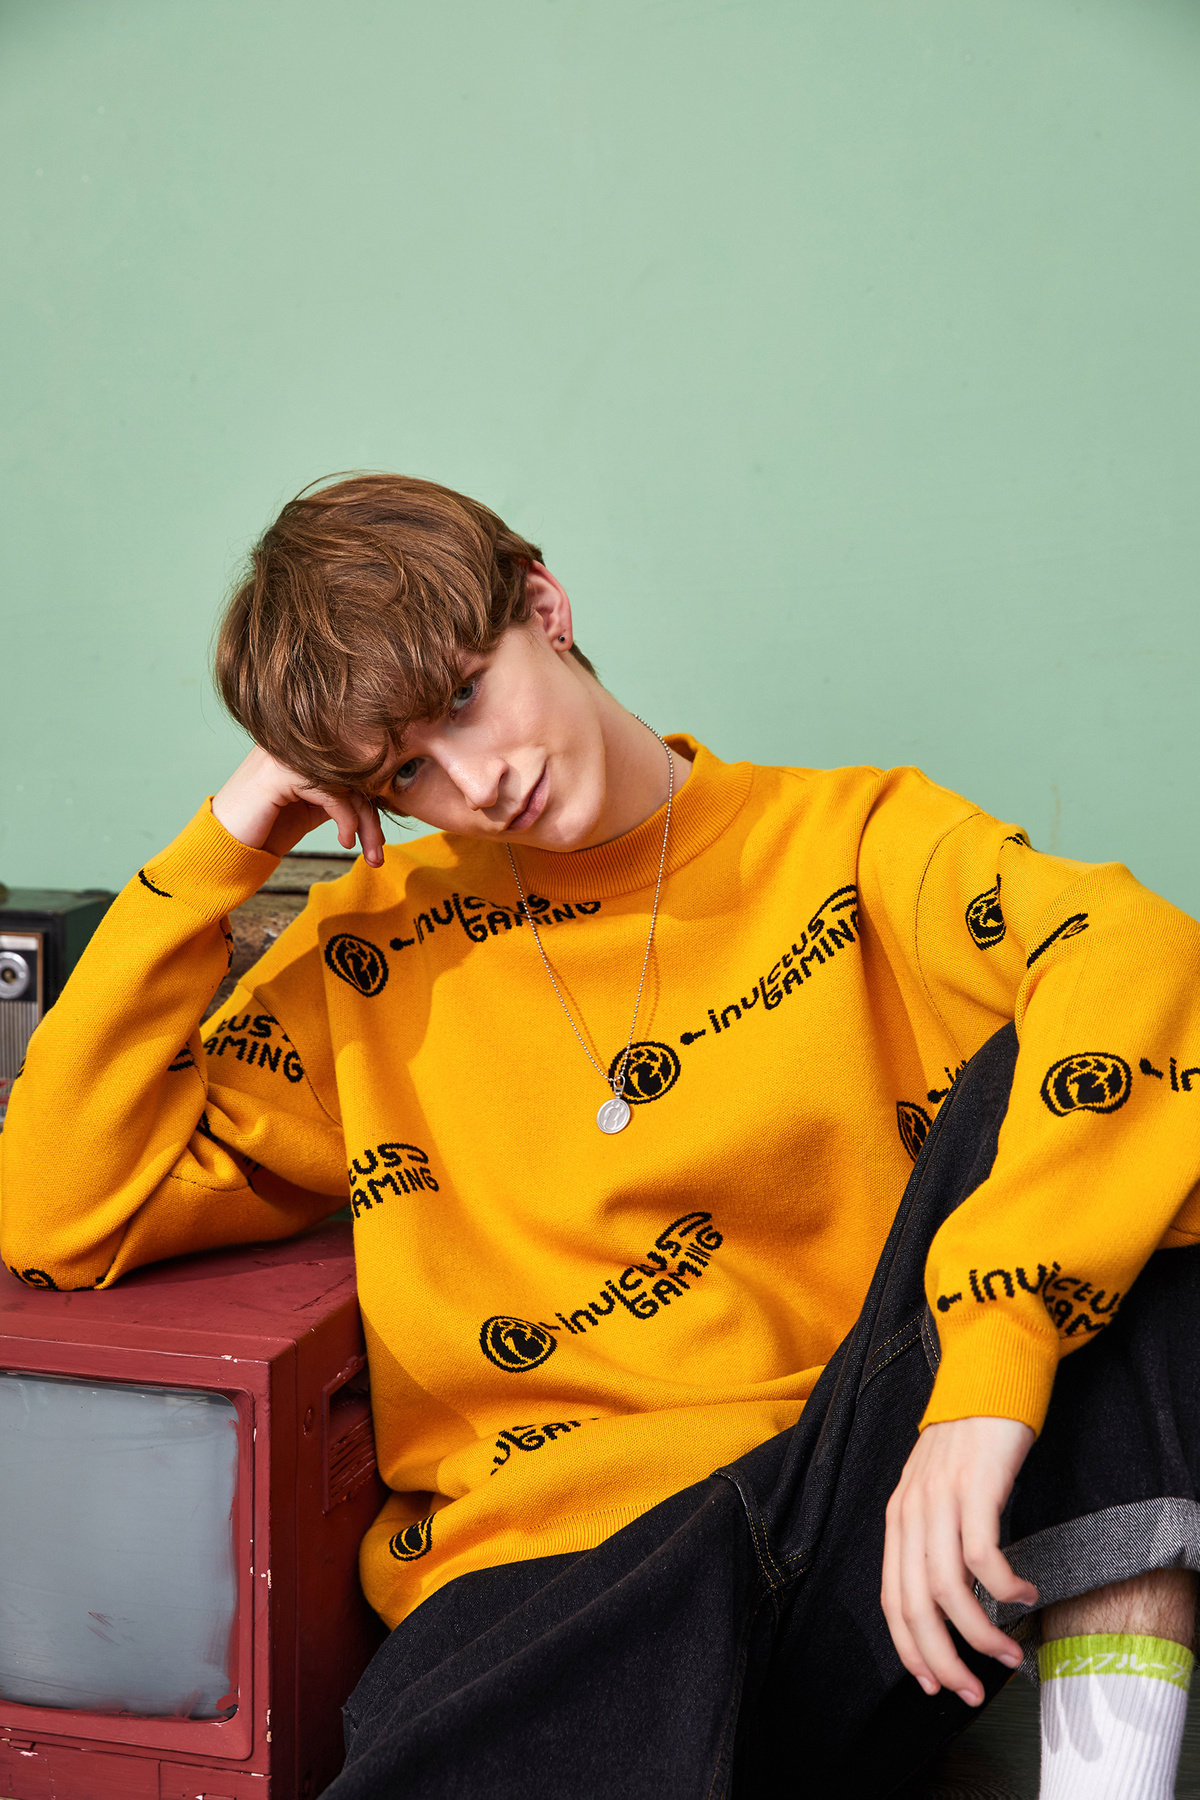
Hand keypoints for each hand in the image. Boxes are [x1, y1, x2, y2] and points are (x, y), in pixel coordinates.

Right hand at [212, 746, 385, 866]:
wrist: (223, 848)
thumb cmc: (264, 830)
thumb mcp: (310, 809)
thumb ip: (337, 795)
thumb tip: (380, 795)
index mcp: (299, 749)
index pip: (348, 769)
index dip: (369, 802)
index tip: (378, 838)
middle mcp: (291, 745)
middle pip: (350, 775)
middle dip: (371, 816)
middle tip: (379, 852)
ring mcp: (284, 756)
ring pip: (345, 784)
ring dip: (365, 823)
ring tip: (370, 854)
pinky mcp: (281, 773)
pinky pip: (331, 792)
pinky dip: (346, 819)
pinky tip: (344, 841)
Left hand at [881, 1415, 1038, 1705]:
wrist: (987, 1376)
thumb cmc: (968, 1441)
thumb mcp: (936, 1491)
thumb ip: (934, 1538)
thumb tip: (949, 1601)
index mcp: (898, 1518)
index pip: (892, 1600)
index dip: (911, 1650)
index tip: (936, 1686)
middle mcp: (911, 1512)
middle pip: (916, 1606)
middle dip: (943, 1660)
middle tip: (971, 1692)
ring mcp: (941, 1498)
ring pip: (949, 1590)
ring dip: (980, 1634)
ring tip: (1008, 1653)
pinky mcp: (976, 1486)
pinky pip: (983, 1554)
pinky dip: (1004, 1587)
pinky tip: (1026, 1593)